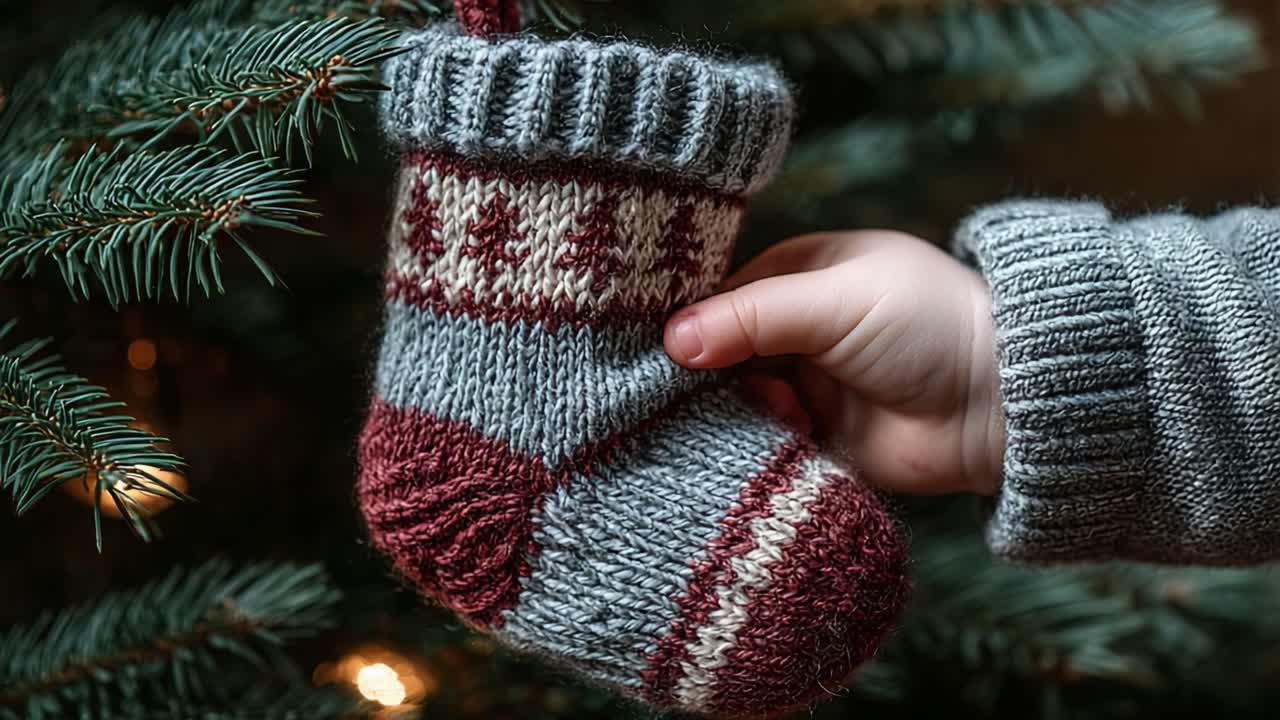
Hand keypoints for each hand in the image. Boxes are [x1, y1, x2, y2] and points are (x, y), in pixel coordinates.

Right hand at [664, 230, 1004, 495]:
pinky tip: (786, 433)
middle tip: (701, 384)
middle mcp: (803, 327)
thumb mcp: (835, 303)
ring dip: (743, 405)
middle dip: (711, 367)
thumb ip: (754, 317)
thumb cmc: (927, 327)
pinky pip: (766, 438)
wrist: (1000, 405)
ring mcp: (810, 382)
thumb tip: (672, 338)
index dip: (694, 313)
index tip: (658, 338)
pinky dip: (762, 440)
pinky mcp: (819, 435)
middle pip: (726, 347)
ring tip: (780, 407)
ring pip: (740, 396)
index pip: (728, 289)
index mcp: (808, 272)